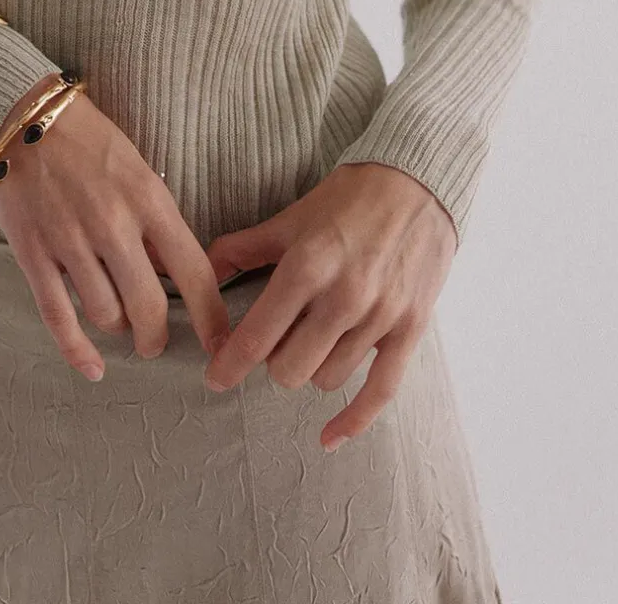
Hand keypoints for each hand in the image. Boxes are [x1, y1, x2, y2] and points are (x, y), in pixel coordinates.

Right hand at [0, 85, 232, 381]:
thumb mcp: (136, 167)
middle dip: (157, 336)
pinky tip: (92, 367)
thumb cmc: (86, 138)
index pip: (193, 271)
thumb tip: (172, 272)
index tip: (221, 343)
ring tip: (121, 328)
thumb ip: (153, 220)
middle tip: (156, 342)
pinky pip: (58, 316)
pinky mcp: (33, 252)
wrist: (20, 114)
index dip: (211, 317)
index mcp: (148, 198)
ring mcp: (70, 240)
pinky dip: (77, 351)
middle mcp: (113, 223)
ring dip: (118, 331)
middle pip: (149, 307)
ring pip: (106, 315)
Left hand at [201, 161, 456, 450]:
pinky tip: (328, 437)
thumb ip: (242, 249)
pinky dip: (353, 420)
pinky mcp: (410, 329)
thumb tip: (199, 272)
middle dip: (274, 362)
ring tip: (313, 341)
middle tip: (275, 342)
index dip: (230, 364)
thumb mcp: (291, 218)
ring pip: (328, 378)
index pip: (258, 336)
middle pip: (290, 369)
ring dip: (312, 368)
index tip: (215, 378)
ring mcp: (379, 316)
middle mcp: (343, 296)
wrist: (417, 181)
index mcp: (306, 266)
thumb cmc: (349, 197)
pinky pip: (381, 391)